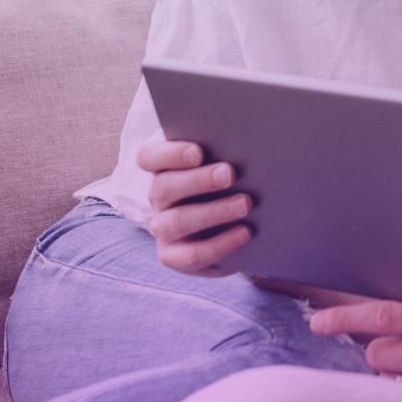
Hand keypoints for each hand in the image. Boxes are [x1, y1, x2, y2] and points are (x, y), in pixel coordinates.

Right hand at [141, 137, 250, 274]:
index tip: (198, 152)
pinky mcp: (173, 257)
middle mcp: (157, 198)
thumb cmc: (227, 186)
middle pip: (165, 186)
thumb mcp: (222, 167)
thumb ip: (225, 155)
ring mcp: (161, 228)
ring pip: (179, 220)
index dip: (170, 153)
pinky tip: (245, 232)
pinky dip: (221, 243)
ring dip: (214, 211)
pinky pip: (193, 254)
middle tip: (229, 174)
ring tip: (245, 204)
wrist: (228, 230)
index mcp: (162, 169)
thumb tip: (252, 144)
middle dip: (199, 180)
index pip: (149, 157)